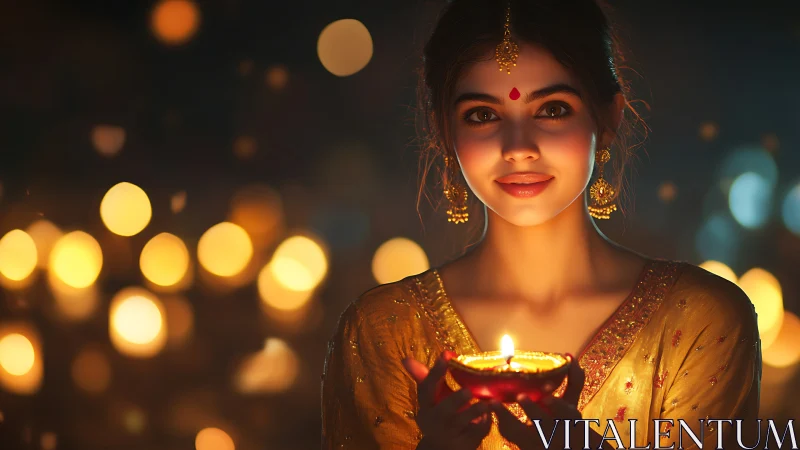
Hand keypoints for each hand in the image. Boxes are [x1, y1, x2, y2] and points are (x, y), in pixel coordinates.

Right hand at [403, 351, 491, 449]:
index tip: (446, 354)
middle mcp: (433, 421)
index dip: (435, 372)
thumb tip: (405, 359)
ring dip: (474, 412)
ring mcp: (448, 434)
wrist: (443, 447)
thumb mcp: (433, 398)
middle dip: (455, 400)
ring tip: (486, 403)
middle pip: (442, 410)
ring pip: (461, 423)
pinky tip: (491, 415)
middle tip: (469, 390)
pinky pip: (475, 433)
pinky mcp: (463, 444)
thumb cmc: (439, 414)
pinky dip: (484, 424)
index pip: (425, 388)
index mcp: (425, 406)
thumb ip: (426, 377)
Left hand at [490, 355, 607, 449]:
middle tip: (520, 396)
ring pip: (521, 433)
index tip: (547, 397)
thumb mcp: (572, 403)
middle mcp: (553, 432)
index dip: (557, 406)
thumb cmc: (564, 419)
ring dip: (507, 418)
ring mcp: (537, 441)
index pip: (566, 415)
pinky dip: (501, 422)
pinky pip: (510, 435)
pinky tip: (492, 408)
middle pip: (544, 426)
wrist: (560, 444)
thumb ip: (574, 381)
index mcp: (568, 420)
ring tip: (494, 403)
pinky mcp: (523, 444)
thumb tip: (570, 356)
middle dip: (533, 411)